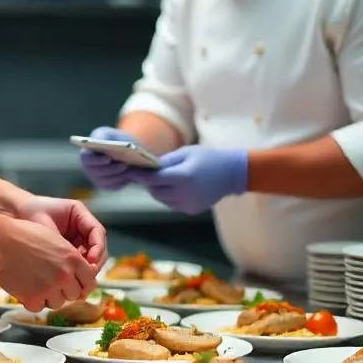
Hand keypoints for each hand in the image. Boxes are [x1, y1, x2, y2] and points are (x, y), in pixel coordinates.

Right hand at [0, 218, 98, 311]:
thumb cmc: (24, 236)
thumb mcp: (55, 240)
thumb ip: (70, 258)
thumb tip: (81, 273)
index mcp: (73, 259)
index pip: (89, 281)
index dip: (82, 283)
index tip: (75, 283)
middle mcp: (64, 275)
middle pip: (75, 294)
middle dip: (65, 290)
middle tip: (52, 282)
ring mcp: (49, 288)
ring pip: (58, 303)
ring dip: (49, 297)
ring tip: (36, 282)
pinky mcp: (33, 299)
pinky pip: (40, 308)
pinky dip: (34, 301)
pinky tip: (26, 288)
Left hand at [15, 195, 107, 269]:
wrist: (16, 215)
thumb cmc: (31, 215)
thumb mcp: (48, 226)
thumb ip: (62, 243)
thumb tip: (77, 262)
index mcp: (79, 214)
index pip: (98, 232)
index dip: (97, 248)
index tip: (90, 261)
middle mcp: (82, 228)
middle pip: (98, 247)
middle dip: (94, 262)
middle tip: (87, 275)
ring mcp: (77, 240)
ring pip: (91, 257)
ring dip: (86, 269)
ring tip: (77, 278)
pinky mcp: (70, 251)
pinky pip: (79, 263)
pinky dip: (76, 271)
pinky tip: (69, 278)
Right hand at [78, 126, 143, 191]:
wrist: (125, 151)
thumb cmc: (115, 139)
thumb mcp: (109, 134)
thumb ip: (102, 135)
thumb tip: (101, 141)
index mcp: (87, 153)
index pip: (86, 158)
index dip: (96, 160)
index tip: (109, 158)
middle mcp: (89, 168)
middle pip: (96, 172)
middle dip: (111, 169)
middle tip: (124, 164)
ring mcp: (97, 178)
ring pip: (106, 180)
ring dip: (118, 174)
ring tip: (129, 167)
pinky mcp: (107, 185)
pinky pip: (114, 185)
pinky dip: (122, 180)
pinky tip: (131, 174)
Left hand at [129, 146, 248, 215]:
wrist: (231, 174)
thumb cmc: (208, 158)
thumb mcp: (186, 153)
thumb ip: (165, 161)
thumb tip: (147, 168)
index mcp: (183, 177)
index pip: (153, 179)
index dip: (140, 175)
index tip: (131, 170)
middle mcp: (184, 194)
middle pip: (155, 191)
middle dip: (149, 182)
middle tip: (145, 173)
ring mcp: (187, 204)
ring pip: (161, 199)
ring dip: (158, 190)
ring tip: (161, 179)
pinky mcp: (190, 210)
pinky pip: (171, 204)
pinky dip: (168, 196)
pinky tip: (174, 187)